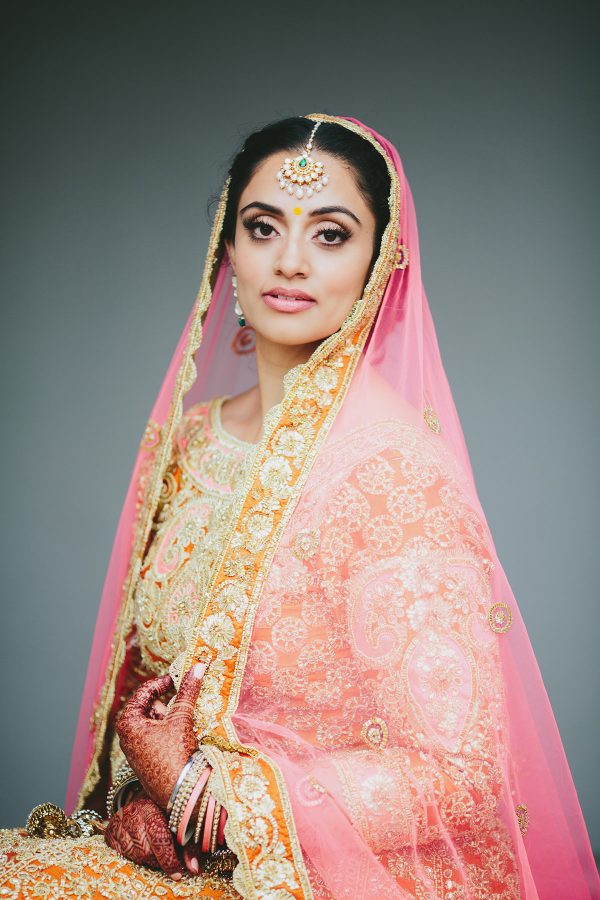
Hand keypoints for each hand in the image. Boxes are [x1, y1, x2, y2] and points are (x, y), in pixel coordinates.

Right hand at [104, 795, 182, 880]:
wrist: (145, 796)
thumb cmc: (166, 812)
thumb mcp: (180, 823)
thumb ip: (188, 846)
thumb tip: (193, 869)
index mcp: (154, 808)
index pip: (160, 838)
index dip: (169, 859)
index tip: (177, 874)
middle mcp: (134, 812)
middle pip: (145, 851)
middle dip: (158, 860)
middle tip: (165, 857)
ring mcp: (119, 821)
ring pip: (133, 855)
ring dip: (145, 859)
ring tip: (153, 850)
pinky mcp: (110, 830)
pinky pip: (120, 854)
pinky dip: (131, 856)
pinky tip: (138, 847)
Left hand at [116, 663, 206, 809]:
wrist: (180, 794)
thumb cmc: (174, 754)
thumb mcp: (181, 718)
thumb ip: (188, 690)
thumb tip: (199, 666)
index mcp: (127, 722)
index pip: (144, 691)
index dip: (164, 682)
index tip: (181, 677)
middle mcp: (127, 735)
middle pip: (150, 706)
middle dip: (169, 701)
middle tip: (186, 695)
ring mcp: (136, 749)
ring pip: (156, 721)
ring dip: (172, 715)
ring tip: (188, 716)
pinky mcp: (147, 759)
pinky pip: (158, 736)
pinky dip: (171, 729)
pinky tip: (185, 732)